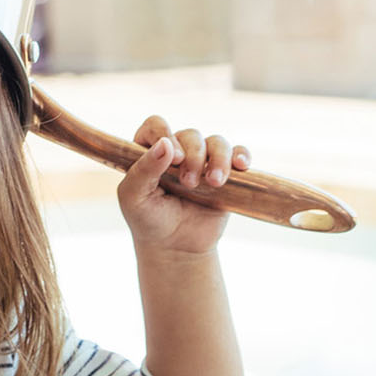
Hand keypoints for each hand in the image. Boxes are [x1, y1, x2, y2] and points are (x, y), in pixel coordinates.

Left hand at [116, 116, 252, 257]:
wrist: (176, 248)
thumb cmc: (149, 221)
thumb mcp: (134, 198)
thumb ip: (143, 170)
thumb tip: (165, 143)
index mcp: (149, 153)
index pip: (156, 127)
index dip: (164, 134)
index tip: (173, 158)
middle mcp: (178, 153)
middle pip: (190, 135)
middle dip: (193, 156)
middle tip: (189, 183)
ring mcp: (203, 162)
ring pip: (216, 142)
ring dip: (218, 158)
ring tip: (214, 183)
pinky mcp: (225, 174)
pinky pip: (238, 153)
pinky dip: (241, 155)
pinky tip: (240, 166)